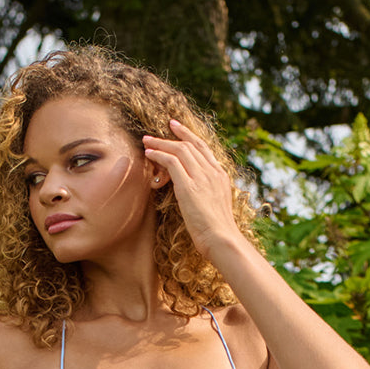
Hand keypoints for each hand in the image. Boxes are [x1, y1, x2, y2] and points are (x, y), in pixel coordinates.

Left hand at [142, 119, 239, 263]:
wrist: (222, 240)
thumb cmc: (219, 233)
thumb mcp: (217, 207)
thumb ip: (208, 195)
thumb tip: (198, 196)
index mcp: (220, 176)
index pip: (203, 148)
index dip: (188, 136)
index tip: (176, 128)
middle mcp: (212, 172)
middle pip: (190, 145)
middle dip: (172, 136)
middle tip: (157, 131)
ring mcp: (201, 178)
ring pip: (179, 150)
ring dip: (161, 143)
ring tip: (147, 141)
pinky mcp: (189, 186)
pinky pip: (171, 162)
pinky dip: (158, 155)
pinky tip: (149, 154)